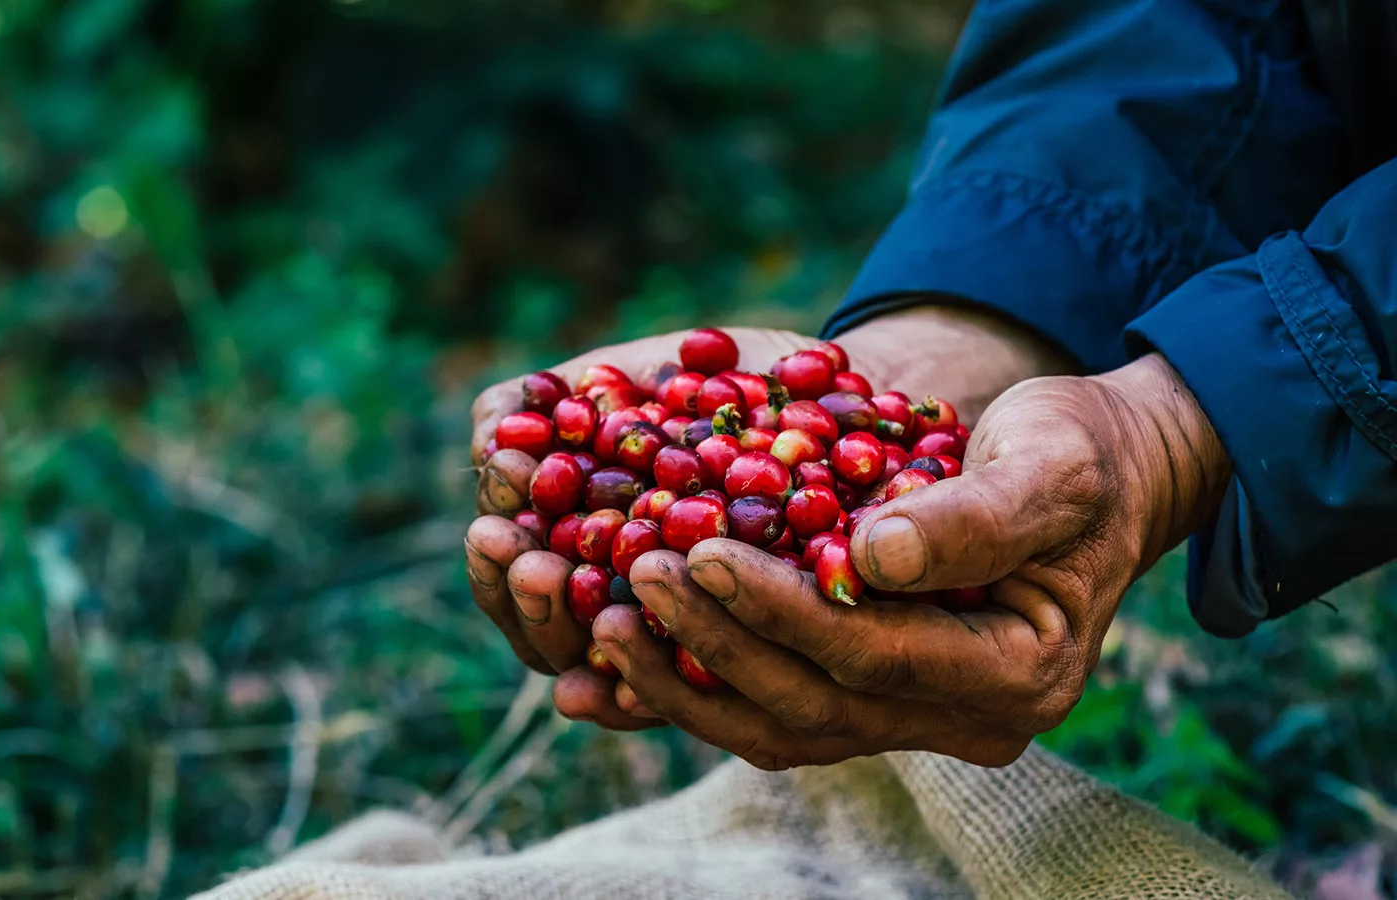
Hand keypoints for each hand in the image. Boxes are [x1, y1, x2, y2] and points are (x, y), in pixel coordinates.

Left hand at [596, 353, 1229, 766]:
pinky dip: (699, 681)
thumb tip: (874, 556)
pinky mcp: (872, 692)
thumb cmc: (1080, 452)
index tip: (700, 548)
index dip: (782, 608)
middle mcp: (967, 718)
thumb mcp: (1051, 464)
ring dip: (686, 679)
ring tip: (601, 620)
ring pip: (782, 724)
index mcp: (1019, 674)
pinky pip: (774, 704)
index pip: (875, 654)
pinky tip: (621, 650)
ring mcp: (916, 716)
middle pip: (815, 704)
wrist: (1098, 473)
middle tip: (631, 579)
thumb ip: (977, 513)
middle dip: (714, 643)